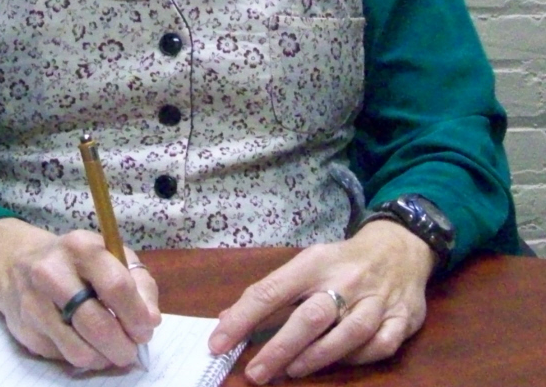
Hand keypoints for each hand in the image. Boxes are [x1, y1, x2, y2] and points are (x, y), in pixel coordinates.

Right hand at [0, 217, 159, 369]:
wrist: (16, 263)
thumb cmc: (76, 260)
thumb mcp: (110, 255)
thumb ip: (138, 283)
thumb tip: (150, 321)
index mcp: (81, 247)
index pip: (116, 286)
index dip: (136, 314)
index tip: (146, 329)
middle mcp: (52, 272)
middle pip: (97, 325)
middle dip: (123, 346)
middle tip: (131, 350)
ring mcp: (35, 304)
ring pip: (80, 351)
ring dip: (104, 358)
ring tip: (111, 350)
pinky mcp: (26, 331)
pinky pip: (64, 357)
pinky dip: (83, 357)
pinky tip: (87, 343)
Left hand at [209, 221, 437, 382]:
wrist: (400, 247)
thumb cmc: (342, 261)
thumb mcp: (307, 264)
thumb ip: (272, 292)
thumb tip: (227, 319)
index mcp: (315, 262)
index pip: (272, 290)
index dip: (243, 318)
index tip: (219, 342)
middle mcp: (345, 280)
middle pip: (310, 317)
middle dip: (279, 347)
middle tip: (255, 373)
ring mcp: (376, 300)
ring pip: (347, 335)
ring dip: (316, 357)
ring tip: (291, 372)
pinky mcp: (402, 319)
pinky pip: (379, 347)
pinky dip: (358, 359)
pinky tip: (338, 363)